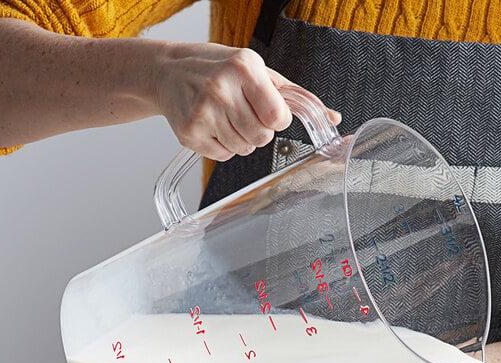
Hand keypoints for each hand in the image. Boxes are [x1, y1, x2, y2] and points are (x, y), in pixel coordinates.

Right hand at [154, 43, 340, 160]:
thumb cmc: (219, 69)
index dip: (276, 120)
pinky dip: (222, 146)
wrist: (168, 72)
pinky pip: (224, 156)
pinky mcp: (189, 133)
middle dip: (259, 131)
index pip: (278, 118)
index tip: (266, 110)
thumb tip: (332, 119)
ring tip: (226, 118)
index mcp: (244, 69)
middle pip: (262, 138)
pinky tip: (212, 125)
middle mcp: (221, 89)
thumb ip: (295, 97)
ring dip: (241, 139)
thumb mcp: (258, 72)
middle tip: (243, 113)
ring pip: (244, 149)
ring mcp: (202, 112)